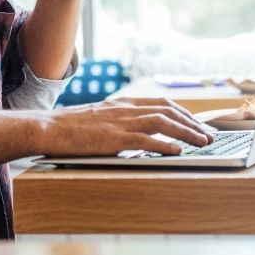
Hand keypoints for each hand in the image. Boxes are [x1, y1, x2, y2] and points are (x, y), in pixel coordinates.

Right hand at [39, 97, 213, 157]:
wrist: (47, 127)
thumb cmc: (69, 127)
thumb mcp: (98, 118)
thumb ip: (118, 122)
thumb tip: (137, 133)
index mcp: (122, 103)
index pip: (160, 103)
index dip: (182, 112)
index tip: (196, 122)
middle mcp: (124, 109)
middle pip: (167, 110)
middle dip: (192, 122)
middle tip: (208, 134)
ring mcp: (119, 122)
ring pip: (162, 122)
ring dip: (186, 132)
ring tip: (202, 142)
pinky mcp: (113, 138)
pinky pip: (145, 140)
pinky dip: (165, 144)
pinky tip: (178, 151)